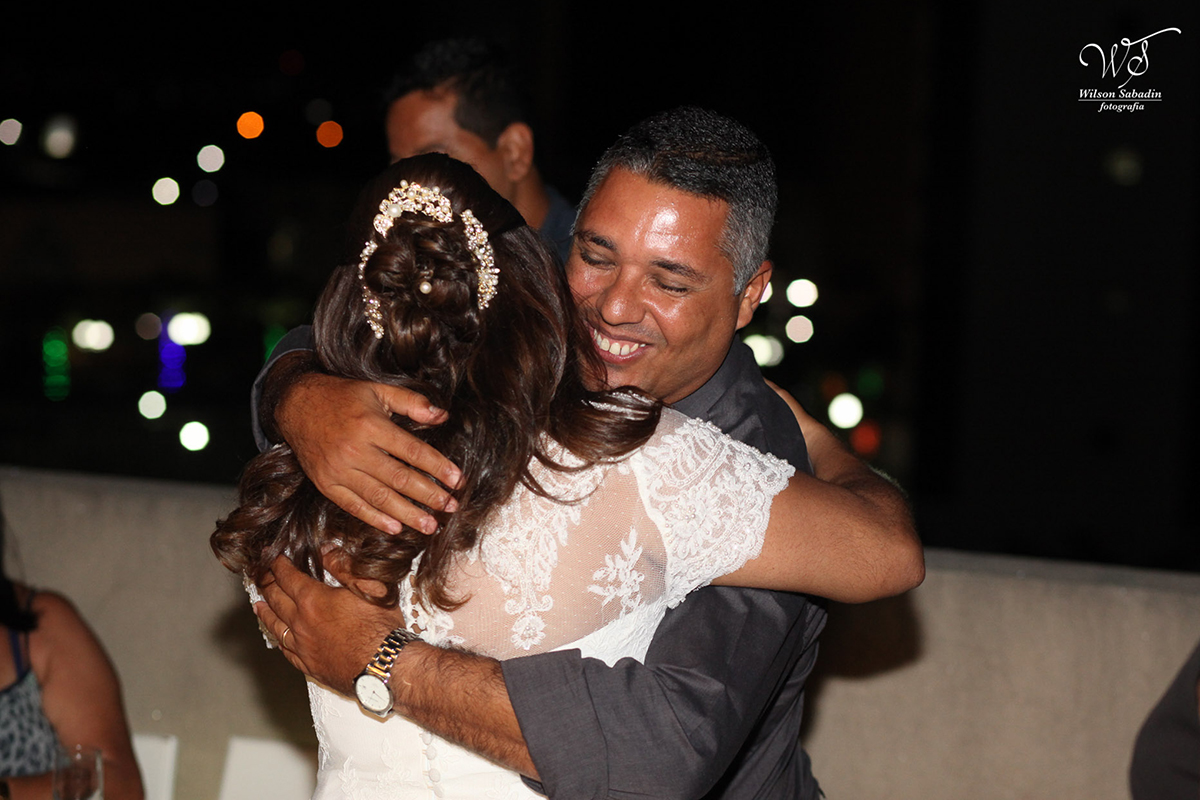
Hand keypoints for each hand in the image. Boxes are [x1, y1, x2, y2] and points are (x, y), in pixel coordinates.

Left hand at [255, 556, 401, 694]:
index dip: (278, 565)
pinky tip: (278, 638)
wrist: (382, 668)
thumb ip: (344, 566)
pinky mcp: (309, 665)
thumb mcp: (368, 585)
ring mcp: (302, 646)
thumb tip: (325, 551)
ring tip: (258, 605)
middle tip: (259, 576)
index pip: (288, 577)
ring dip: (265, 613)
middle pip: (276, 600)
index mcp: (313, 600)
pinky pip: (286, 651)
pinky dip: (278, 640)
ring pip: (275, 626)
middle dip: (266, 584)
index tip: (272, 558)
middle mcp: (301, 623)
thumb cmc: (379, 628)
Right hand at [276, 372, 462, 533]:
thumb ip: (411, 402)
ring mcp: (338, 471)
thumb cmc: (342, 397)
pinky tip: (395, 528)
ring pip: (379, 498)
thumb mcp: (377, 389)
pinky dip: (375, 519)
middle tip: (451, 506)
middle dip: (429, 495)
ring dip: (407, 514)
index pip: (412, 452)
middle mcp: (355, 451)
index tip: (458, 480)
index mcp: (371, 426)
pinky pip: (354, 506)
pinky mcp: (326, 484)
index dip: (437, 467)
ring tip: (430, 525)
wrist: (296, 405)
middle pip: (399, 479)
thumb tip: (443, 415)